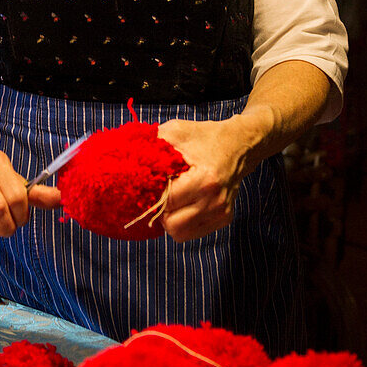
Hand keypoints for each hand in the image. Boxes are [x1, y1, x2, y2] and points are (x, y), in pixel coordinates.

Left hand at [157, 116, 256, 241]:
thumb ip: (153, 143)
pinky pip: (192, 232)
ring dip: (170, 220)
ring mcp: (221, 213)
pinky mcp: (224, 219)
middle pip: (171, 225)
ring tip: (171, 199)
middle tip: (158, 194)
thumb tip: (126, 156)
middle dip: (159, 211)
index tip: (148, 185)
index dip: (152, 195)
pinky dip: (183, 221)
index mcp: (205, 180)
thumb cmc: (205, 137)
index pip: (166, 203)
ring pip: (181, 234)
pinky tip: (184, 203)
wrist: (239, 144)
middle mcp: (215, 201)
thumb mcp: (177, 131)